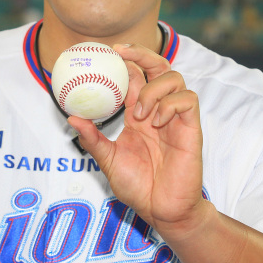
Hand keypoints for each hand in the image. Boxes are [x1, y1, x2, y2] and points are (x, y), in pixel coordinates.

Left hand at [68, 44, 205, 236]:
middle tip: (121, 52)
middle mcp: (157, 110)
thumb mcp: (108, 160)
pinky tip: (157, 122)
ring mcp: (175, 118)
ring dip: (153, 89)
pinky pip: (187, 100)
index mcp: (138, 114)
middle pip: (158, 67)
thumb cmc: (138, 187)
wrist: (162, 210)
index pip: (135, 76)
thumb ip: (92, 139)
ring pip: (174, 78)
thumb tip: (72, 117)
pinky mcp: (191, 128)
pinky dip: (170, 104)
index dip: (125, 61)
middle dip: (142, 54)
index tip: (107, 52)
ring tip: (139, 114)